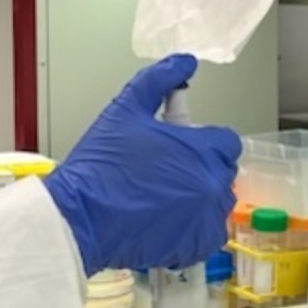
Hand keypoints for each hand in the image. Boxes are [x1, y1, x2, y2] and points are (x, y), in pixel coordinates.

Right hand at [44, 54, 239, 275]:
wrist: (80, 216)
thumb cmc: (100, 164)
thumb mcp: (126, 109)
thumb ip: (159, 80)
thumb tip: (184, 61)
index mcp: (200, 150)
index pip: (226, 140)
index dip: (203, 138)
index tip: (181, 142)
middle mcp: (211, 185)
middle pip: (223, 169)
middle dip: (201, 163)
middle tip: (165, 164)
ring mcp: (205, 218)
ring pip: (217, 200)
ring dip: (198, 193)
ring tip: (161, 191)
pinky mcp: (194, 245)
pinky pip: (208, 230)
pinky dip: (193, 223)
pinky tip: (164, 214)